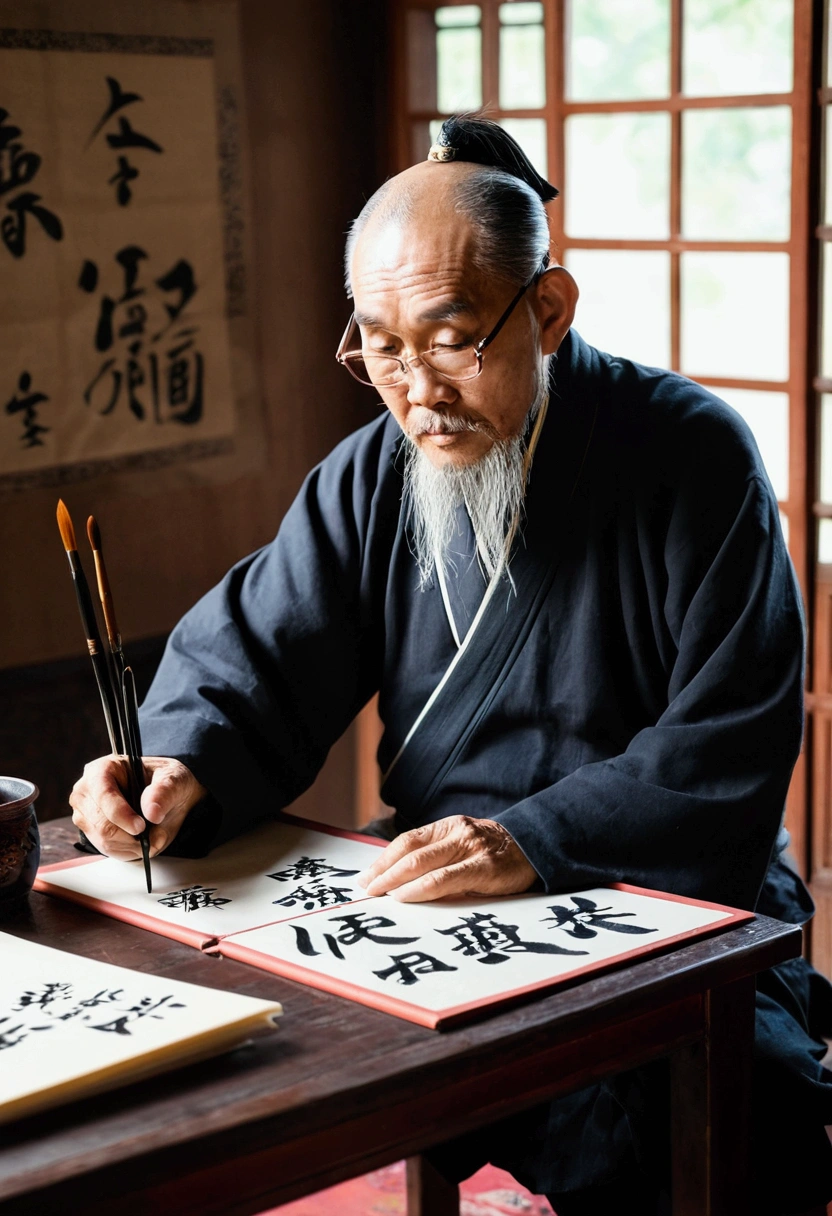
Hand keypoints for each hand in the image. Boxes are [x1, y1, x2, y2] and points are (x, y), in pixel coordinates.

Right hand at [69, 756, 206, 860]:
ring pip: (103, 840)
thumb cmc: (165, 781)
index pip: (104, 794)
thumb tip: (152, 813)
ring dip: (130, 845)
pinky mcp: (90, 830)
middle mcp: (87, 790)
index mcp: (104, 768)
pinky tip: (140, 842)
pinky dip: (126, 851)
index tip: (141, 827)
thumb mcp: (174, 778)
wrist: (165, 796)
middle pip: (101, 823)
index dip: (121, 814)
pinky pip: (105, 849)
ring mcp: (85, 812)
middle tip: (154, 837)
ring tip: (151, 838)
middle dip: (130, 836)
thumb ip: (165, 791)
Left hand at [356, 815, 537, 901]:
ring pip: (423, 863)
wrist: (537, 848)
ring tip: (380, 894)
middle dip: (383, 871)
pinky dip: (420, 888)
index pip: (408, 840)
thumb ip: (440, 856)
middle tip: (366, 888)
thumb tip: (401, 879)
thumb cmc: (495, 853)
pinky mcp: (484, 867)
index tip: (367, 875)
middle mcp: (457, 833)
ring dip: (395, 880)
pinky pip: (444, 878)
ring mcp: (471, 848)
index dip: (384, 858)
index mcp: (449, 826)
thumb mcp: (465, 845)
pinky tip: (405, 896)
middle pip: (410, 850)